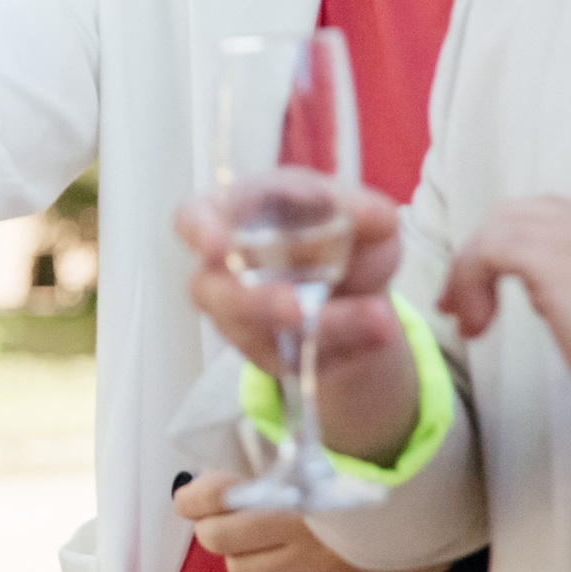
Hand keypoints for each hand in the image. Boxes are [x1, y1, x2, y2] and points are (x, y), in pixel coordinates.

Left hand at [175, 470, 422, 571]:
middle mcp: (298, 528)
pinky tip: (285, 569)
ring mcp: (313, 567)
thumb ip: (269, 461)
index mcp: (293, 484)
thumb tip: (212, 475)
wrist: (429, 511)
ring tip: (266, 543)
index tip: (193, 498)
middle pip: (218, 538)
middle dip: (215, 527)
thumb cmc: (365, 478)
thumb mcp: (318, 456)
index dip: (195, 499)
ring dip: (243, 556)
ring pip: (240, 571)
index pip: (217, 495)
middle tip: (229, 520)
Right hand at [176, 186, 422, 462]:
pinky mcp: (266, 356)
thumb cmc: (338, 231)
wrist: (358, 287)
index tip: (217, 247)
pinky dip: (340, 350)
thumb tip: (366, 216)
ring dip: (322, 328)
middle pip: (216, 291)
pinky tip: (374, 335)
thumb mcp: (360, 212)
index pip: (192, 219)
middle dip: (258, 302)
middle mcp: (221, 271)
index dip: (199, 232)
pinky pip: (294, 361)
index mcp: (233, 215)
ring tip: (378, 319)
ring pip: (259, 334)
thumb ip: (361, 210)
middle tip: (299, 310)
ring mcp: (238, 319)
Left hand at [438, 197, 570, 445]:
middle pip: (515, 214)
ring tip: (470, 323)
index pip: (547, 219)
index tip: (487, 300)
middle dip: (479, 257)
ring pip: (497, 228)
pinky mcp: (557, 260)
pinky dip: (470, 282)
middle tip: (463, 309)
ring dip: (469, 275)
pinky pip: (489, 250)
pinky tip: (479, 325)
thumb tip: (551, 301)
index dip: (506, 253)